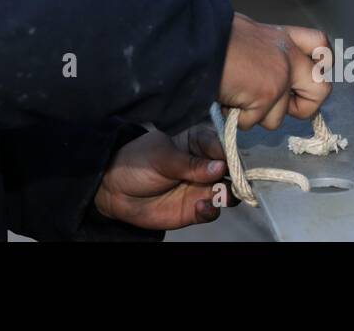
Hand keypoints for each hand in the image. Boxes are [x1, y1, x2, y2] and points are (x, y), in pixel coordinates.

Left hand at [92, 124, 235, 229]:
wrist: (115, 190)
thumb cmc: (137, 162)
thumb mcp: (161, 157)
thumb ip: (189, 164)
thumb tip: (221, 166)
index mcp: (198, 142)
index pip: (221, 144)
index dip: (229, 152)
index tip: (228, 160)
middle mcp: (206, 165)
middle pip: (232, 169)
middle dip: (237, 175)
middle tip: (233, 181)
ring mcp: (202, 187)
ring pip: (228, 191)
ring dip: (228, 194)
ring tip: (218, 195)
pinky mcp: (195, 208)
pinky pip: (212, 211)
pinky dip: (211, 210)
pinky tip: (201, 207)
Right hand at [218, 13, 331, 130]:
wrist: (198, 41)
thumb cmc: (212, 36)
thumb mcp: (248, 35)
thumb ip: (265, 52)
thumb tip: (262, 70)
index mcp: (282, 39)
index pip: (321, 45)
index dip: (319, 65)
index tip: (301, 78)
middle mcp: (288, 57)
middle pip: (321, 90)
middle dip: (304, 108)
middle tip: (278, 105)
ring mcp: (280, 78)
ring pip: (278, 118)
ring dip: (254, 115)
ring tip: (234, 96)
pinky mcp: (267, 96)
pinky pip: (253, 122)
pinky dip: (236, 118)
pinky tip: (226, 99)